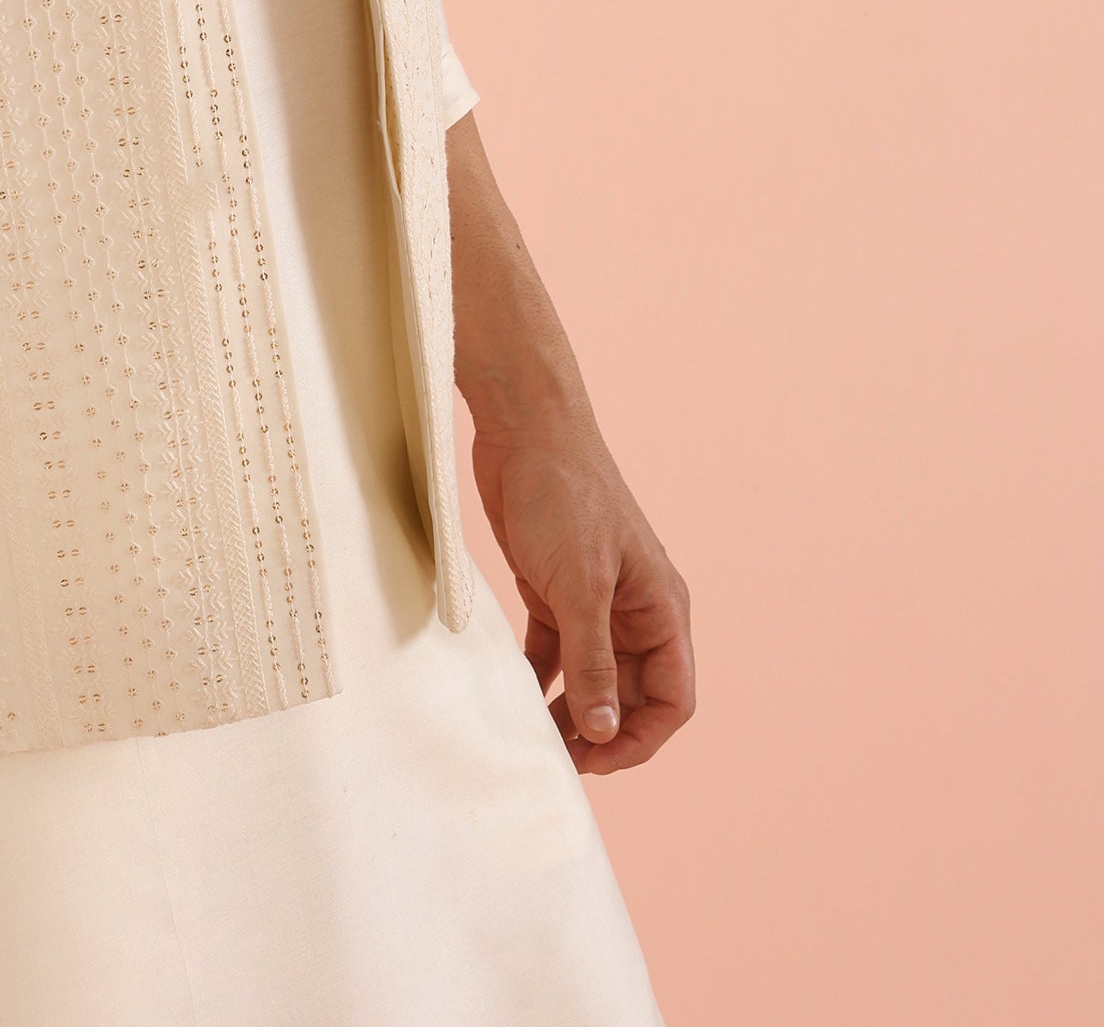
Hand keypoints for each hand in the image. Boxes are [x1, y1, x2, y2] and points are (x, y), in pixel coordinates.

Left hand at [469, 404, 695, 775]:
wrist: (523, 427)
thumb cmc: (564, 492)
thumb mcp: (581, 586)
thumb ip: (593, 661)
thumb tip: (606, 731)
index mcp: (661, 609)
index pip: (672, 697)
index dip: (641, 737)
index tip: (597, 760)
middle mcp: (634, 611)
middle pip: (630, 695)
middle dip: (600, 731)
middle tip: (554, 757)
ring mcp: (593, 601)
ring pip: (591, 677)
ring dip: (568, 710)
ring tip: (533, 737)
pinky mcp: (552, 589)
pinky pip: (554, 652)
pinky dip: (539, 677)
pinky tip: (514, 696)